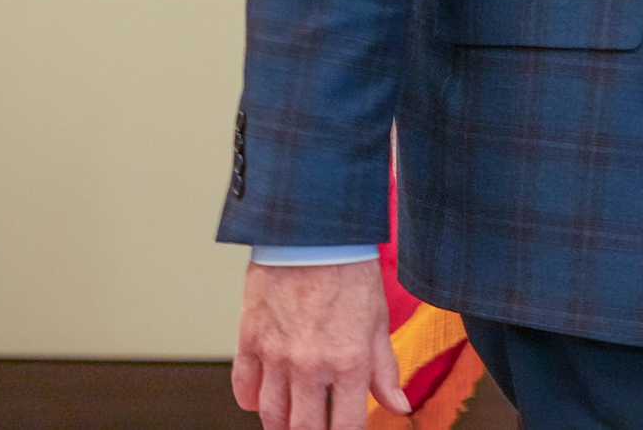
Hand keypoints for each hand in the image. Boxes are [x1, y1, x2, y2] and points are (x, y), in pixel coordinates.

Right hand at [232, 259, 406, 427]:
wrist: (313, 232)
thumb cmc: (349, 270)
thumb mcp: (378, 322)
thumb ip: (385, 370)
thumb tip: (399, 406)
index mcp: (349, 361)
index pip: (346, 427)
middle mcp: (311, 364)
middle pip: (303, 429)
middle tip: (316, 427)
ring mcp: (276, 354)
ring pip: (271, 414)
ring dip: (280, 425)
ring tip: (290, 420)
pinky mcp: (250, 338)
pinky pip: (244, 385)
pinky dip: (250, 399)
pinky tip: (260, 400)